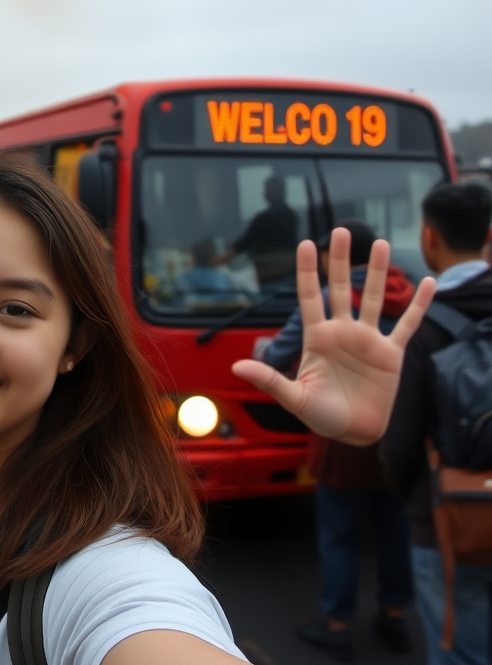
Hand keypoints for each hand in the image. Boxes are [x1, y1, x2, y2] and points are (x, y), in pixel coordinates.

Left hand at [232, 228, 435, 444]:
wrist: (353, 433)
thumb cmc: (320, 415)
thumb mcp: (293, 397)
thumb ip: (269, 379)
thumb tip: (237, 367)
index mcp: (317, 337)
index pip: (310, 297)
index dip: (307, 271)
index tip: (305, 244)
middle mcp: (342, 332)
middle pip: (340, 288)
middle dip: (339, 260)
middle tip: (340, 231)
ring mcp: (367, 340)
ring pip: (373, 298)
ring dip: (376, 272)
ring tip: (378, 243)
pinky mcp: (391, 353)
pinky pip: (407, 325)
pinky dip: (419, 305)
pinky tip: (428, 283)